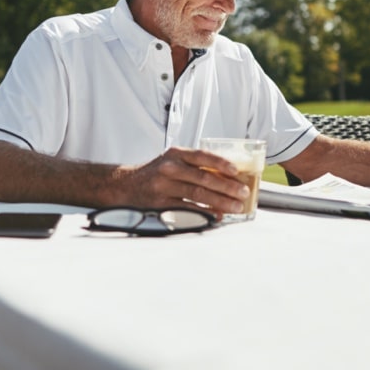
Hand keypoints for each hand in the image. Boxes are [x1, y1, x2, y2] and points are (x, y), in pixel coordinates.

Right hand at [122, 147, 249, 215]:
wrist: (126, 185)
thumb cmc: (156, 173)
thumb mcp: (172, 161)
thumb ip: (194, 165)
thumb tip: (226, 177)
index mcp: (175, 154)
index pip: (202, 156)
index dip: (221, 163)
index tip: (236, 171)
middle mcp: (170, 168)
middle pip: (204, 177)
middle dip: (227, 186)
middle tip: (243, 193)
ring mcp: (165, 186)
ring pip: (198, 194)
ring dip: (221, 201)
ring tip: (236, 206)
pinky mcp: (161, 204)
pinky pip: (188, 208)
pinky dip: (205, 212)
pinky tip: (217, 215)